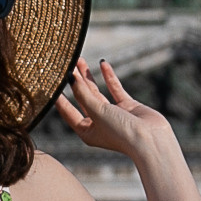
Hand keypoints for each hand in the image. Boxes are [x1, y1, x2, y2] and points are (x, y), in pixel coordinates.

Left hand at [55, 57, 181, 169]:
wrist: (151, 140)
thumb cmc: (121, 132)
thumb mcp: (97, 111)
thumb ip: (83, 93)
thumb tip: (71, 77)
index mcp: (87, 132)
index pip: (68, 112)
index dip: (59, 98)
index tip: (50, 82)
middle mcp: (99, 124)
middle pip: (82, 98)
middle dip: (75, 81)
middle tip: (67, 63)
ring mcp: (113, 115)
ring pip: (97, 92)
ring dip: (89, 77)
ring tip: (80, 60)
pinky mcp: (127, 107)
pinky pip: (115, 89)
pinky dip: (109, 77)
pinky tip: (103, 64)